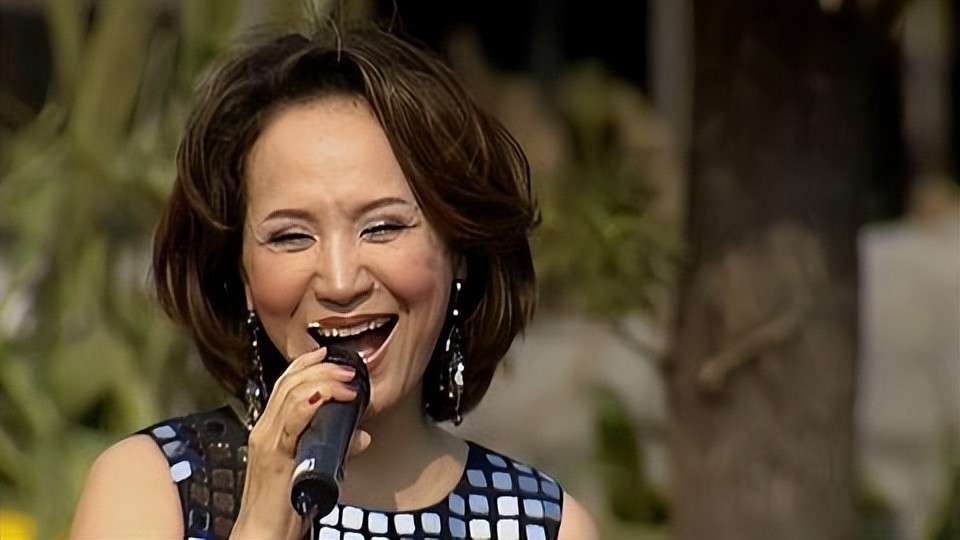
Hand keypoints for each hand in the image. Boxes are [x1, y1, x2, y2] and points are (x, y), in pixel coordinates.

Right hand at [231, 347, 368, 538]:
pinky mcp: (273, 456)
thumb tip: (364, 435)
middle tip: (349, 368)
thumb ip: (337, 448)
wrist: (264, 533)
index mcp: (271, 428)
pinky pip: (291, 421)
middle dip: (322, 368)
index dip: (307, 363)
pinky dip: (310, 403)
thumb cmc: (287, 504)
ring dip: (323, 381)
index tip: (330, 353)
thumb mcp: (316, 467)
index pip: (286, 383)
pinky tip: (327, 397)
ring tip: (347, 381)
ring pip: (291, 394)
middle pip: (290, 382)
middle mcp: (265, 429)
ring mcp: (267, 440)